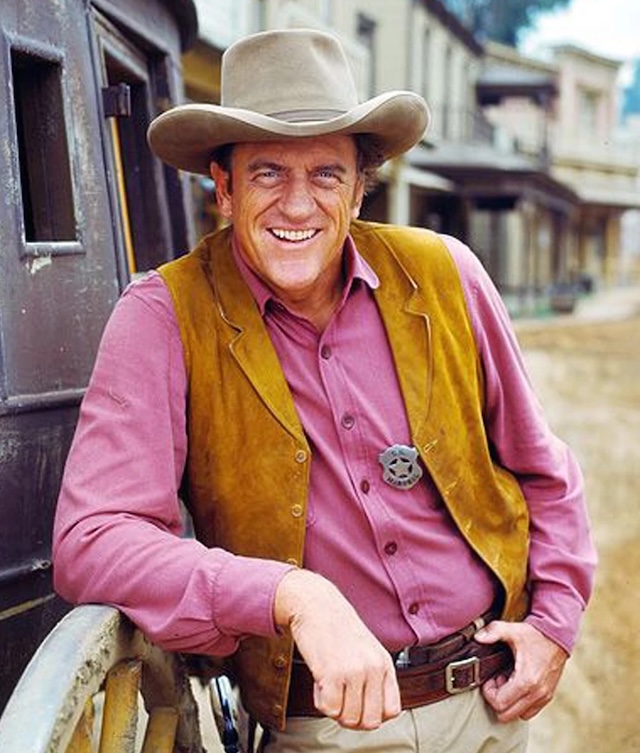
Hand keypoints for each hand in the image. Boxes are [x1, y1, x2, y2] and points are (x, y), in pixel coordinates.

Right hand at [274, 569, 400, 728]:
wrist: (315, 604)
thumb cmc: (337, 627)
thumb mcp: (367, 650)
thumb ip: (374, 679)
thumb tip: (371, 716)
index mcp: (384, 663)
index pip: (391, 711)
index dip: (372, 714)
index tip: (358, 705)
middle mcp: (373, 668)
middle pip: (370, 722)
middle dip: (351, 717)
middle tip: (340, 698)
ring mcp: (354, 671)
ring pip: (349, 719)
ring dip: (334, 708)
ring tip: (329, 685)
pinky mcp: (332, 673)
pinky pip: (330, 709)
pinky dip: (321, 701)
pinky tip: (319, 682)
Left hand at [474, 620, 567, 721]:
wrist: (558, 635)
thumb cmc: (535, 635)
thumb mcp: (512, 630)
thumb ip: (493, 632)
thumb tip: (478, 637)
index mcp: (526, 680)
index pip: (500, 704)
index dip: (489, 693)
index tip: (491, 679)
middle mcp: (536, 693)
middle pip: (507, 715)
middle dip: (497, 700)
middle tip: (498, 681)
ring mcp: (543, 697)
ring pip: (518, 715)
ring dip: (509, 702)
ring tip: (508, 682)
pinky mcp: (547, 696)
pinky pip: (529, 711)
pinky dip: (520, 703)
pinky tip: (517, 684)